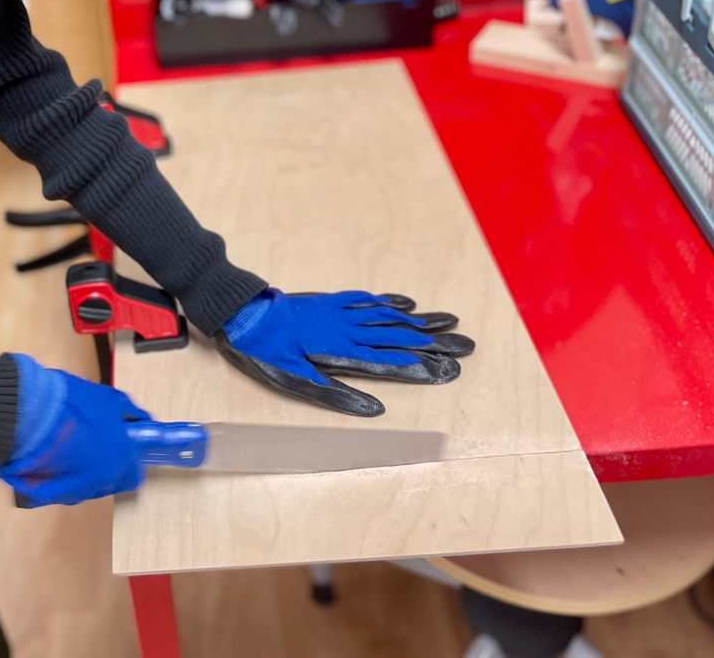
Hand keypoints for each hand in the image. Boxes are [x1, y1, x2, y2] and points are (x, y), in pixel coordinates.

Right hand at [0, 355, 150, 506]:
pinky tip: (51, 457)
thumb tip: (141, 418)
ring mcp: (71, 493)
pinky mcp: (45, 496)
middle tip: (92, 445)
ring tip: (68, 448)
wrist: (26, 413)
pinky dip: (59, 477)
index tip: (121, 448)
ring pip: (84, 488)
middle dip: (105, 467)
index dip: (129, 461)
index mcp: (118, 462)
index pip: (134, 476)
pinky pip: (60, 489)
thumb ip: (128, 412)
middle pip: (110, 484)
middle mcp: (99, 483)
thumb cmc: (71, 403)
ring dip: (82, 473)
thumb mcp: (107, 398)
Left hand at [214, 289, 474, 416]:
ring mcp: (342, 313)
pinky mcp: (330, 301)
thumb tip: (377, 412)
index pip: (395, 363)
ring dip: (421, 321)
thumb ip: (338, 396)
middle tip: (469, 346)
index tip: (454, 371)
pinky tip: (407, 303)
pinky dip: (390, 302)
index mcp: (345, 353)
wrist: (244, 315)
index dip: (425, 367)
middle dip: (436, 344)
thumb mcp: (297, 383)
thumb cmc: (267, 354)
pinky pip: (368, 300)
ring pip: (390, 317)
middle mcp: (351, 330)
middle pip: (401, 337)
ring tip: (450, 322)